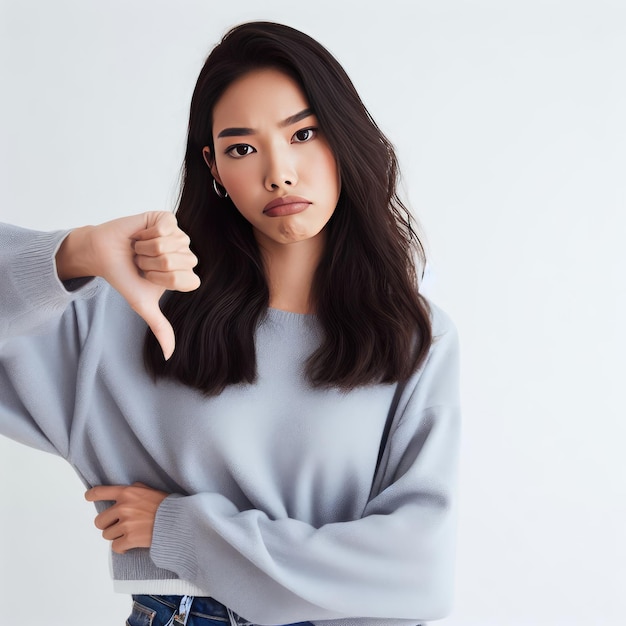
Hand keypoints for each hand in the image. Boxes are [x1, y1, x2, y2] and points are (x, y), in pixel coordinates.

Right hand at [56, 211, 200, 358]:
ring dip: (147, 249)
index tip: (149, 278)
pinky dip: (146, 233)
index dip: (164, 280)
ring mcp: (178, 235)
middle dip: (151, 264)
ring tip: (138, 249)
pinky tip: (139, 234)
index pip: (189, 280)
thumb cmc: (125, 277)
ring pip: (169, 245)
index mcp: (185, 274)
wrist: (103, 254)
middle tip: (141, 262)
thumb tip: (168, 356)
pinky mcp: (167, 218)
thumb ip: (160, 328)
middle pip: (177, 262)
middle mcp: (185, 254)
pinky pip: (164, 228)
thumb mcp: (143, 304)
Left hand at [84, 482, 168, 553]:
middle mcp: (123, 507)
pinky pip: (116, 547)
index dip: (92, 495)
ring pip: (107, 535)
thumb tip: (126, 492)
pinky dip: (122, 548)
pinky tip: (131, 544)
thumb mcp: (151, 490)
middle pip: (99, 521)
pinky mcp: (129, 539)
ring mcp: (126, 524)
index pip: (101, 492)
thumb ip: (136, 490)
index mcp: (127, 493)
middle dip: (108, 525)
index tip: (88, 496)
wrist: (178, 521)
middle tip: (119, 526)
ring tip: (130, 533)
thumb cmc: (167, 506)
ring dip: (116, 536)